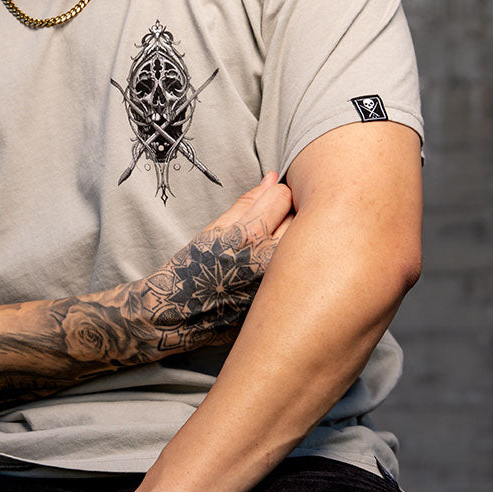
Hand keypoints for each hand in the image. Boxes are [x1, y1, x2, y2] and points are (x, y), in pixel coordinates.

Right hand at [138, 171, 293, 353]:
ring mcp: (281, 281)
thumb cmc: (195, 269)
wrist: (184, 314)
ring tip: (270, 251)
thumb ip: (249, 201)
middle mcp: (270, 259)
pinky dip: (295, 265)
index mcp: (249, 236)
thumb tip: (273, 177)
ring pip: (307, 243)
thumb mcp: (214, 228)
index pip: (284, 195)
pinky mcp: (286, 299)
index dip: (274, 197)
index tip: (265, 206)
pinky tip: (276, 271)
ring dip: (295, 240)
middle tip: (270, 229)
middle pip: (301, 217)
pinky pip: (304, 270)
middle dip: (288, 216)